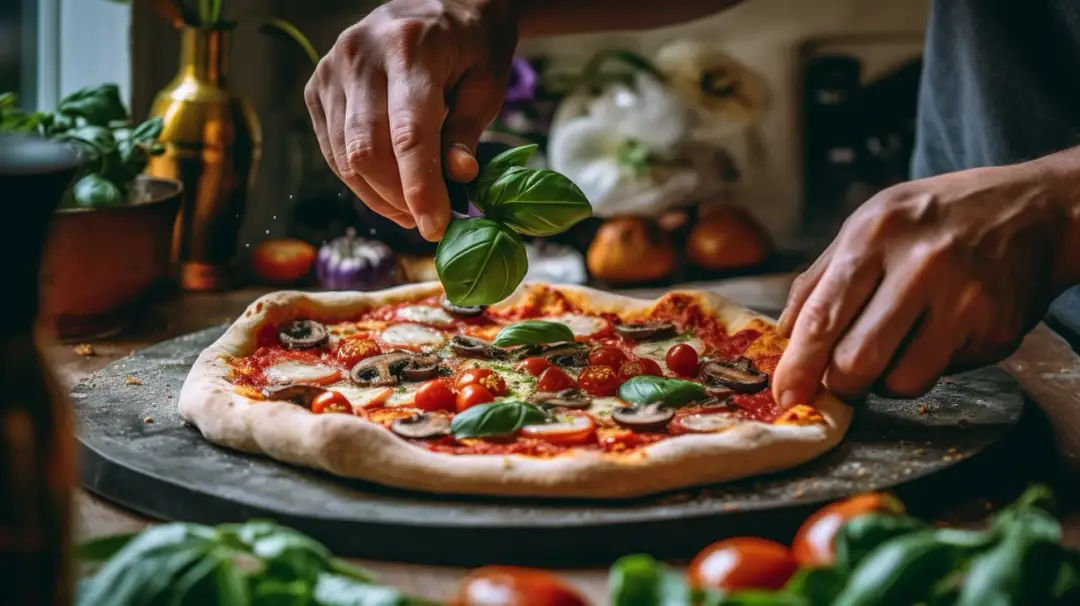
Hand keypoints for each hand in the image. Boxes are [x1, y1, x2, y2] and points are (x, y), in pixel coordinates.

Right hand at [304, 0, 518, 239]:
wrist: (439, 5)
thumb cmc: (470, 47)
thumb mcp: (486, 84)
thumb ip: (466, 132)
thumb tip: (456, 179)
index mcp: (409, 48)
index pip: (409, 133)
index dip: (421, 188)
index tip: (436, 227)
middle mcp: (360, 55)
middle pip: (366, 150)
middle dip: (398, 198)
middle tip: (427, 221)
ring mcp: (331, 70)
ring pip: (345, 157)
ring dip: (379, 196)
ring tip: (412, 208)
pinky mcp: (316, 88)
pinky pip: (332, 151)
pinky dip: (360, 180)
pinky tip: (389, 187)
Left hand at [773, 163, 1075, 407]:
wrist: (1031, 211)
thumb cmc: (933, 220)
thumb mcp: (868, 225)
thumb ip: (819, 280)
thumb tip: (785, 337)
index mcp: (875, 236)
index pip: (824, 316)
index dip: (799, 366)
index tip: (785, 395)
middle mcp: (920, 266)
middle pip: (857, 360)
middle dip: (840, 382)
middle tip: (842, 375)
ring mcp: (964, 301)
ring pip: (900, 381)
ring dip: (884, 380)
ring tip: (893, 347)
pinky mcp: (996, 331)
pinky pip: (942, 376)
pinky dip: (926, 367)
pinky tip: (935, 334)